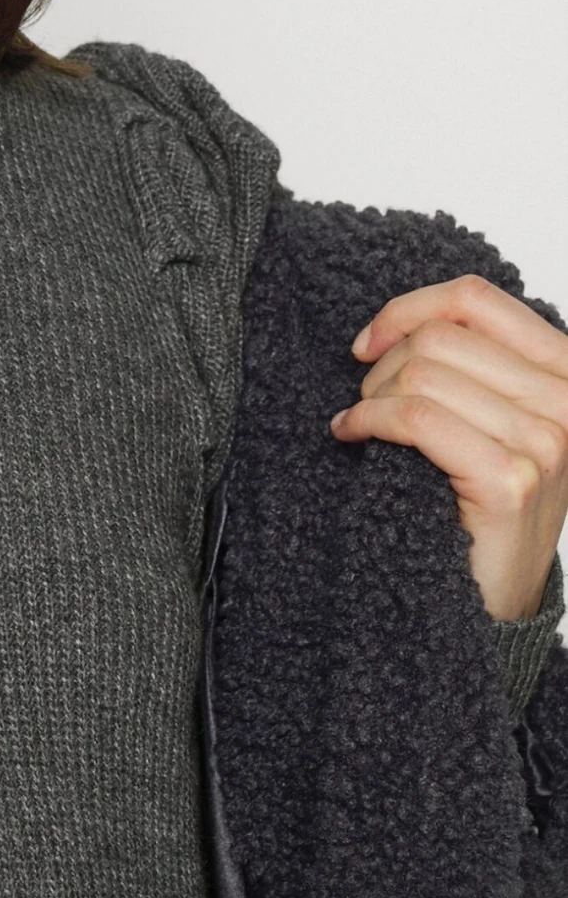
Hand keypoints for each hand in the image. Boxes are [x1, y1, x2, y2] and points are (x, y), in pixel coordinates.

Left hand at [330, 273, 567, 621]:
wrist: (495, 598)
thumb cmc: (482, 506)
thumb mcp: (492, 418)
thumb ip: (472, 363)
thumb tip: (401, 322)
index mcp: (566, 373)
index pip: (475, 299)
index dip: (408, 309)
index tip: (368, 342)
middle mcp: (567, 402)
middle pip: (441, 337)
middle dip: (384, 365)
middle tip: (367, 404)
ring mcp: (545, 442)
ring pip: (422, 374)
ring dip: (371, 397)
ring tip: (364, 424)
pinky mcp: (510, 480)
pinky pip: (416, 417)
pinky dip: (368, 420)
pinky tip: (352, 435)